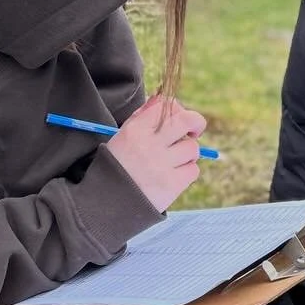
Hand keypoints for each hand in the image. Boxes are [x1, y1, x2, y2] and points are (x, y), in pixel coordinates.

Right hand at [103, 94, 206, 211]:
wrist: (108, 204)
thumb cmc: (118, 166)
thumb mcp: (123, 136)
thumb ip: (143, 116)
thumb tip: (162, 100)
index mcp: (136, 130)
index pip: (165, 106)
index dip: (177, 109)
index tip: (179, 117)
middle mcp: (150, 145)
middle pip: (186, 121)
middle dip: (196, 123)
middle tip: (195, 131)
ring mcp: (162, 165)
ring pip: (193, 148)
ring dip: (188, 153)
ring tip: (175, 161)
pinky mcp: (171, 185)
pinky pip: (193, 170)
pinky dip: (187, 171)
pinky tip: (174, 175)